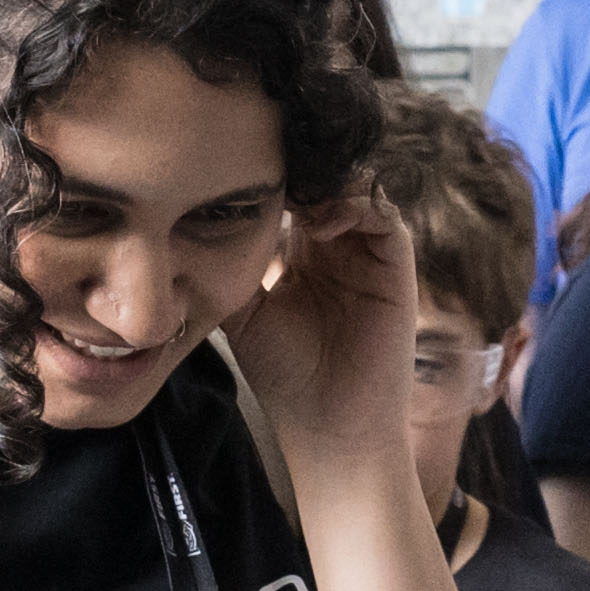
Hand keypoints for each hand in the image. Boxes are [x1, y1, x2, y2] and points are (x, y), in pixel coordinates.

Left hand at [219, 187, 427, 497]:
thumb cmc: (287, 379)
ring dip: (325, 183)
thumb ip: (230, 265)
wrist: (331, 428)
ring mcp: (370, 255)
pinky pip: (385, 215)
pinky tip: (320, 220)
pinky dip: (357, 203)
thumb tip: (192, 218)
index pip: (290, 196)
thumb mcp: (241, 313)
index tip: (234, 168)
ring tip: (291, 191)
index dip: (269, 178)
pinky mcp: (397, 266)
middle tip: (263, 162)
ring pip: (355, 189)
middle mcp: (340, 249)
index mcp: (304, 257)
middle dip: (296, 168)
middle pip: (324, 183)